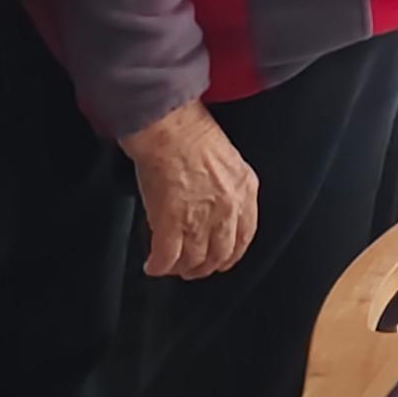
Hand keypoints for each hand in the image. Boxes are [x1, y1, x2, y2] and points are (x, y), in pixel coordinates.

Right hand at [125, 100, 260, 278]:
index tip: (222, 259)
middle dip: (205, 267)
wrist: (169, 127)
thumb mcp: (227, 159)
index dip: (231, 254)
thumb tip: (211, 205)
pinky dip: (159, 266)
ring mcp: (201, 219)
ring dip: (181, 269)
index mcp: (245, 190)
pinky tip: (152, 266)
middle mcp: (228, 209)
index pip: (245, 236)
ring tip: (171, 268)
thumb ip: (227, 186)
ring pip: (194, 260)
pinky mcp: (171, 223)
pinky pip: (167, 256)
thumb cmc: (191, 131)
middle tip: (193, 269)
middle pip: (220, 254)